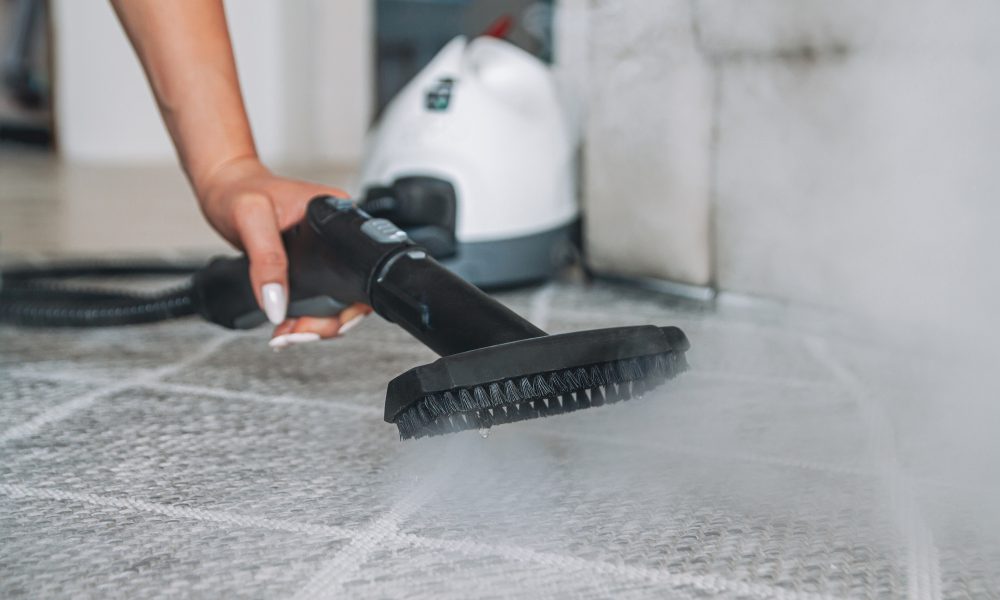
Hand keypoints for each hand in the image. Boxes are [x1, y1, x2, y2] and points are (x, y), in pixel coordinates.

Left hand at [198, 157, 371, 347]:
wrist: (223, 184)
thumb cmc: (238, 190)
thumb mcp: (251, 219)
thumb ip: (267, 261)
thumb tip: (278, 304)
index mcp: (338, 215)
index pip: (359, 270)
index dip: (345, 306)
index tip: (315, 323)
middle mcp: (337, 236)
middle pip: (351, 294)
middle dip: (326, 323)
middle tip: (293, 334)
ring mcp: (324, 251)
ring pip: (336, 301)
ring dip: (314, 324)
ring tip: (285, 335)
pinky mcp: (309, 262)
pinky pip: (318, 296)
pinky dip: (304, 316)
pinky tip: (285, 323)